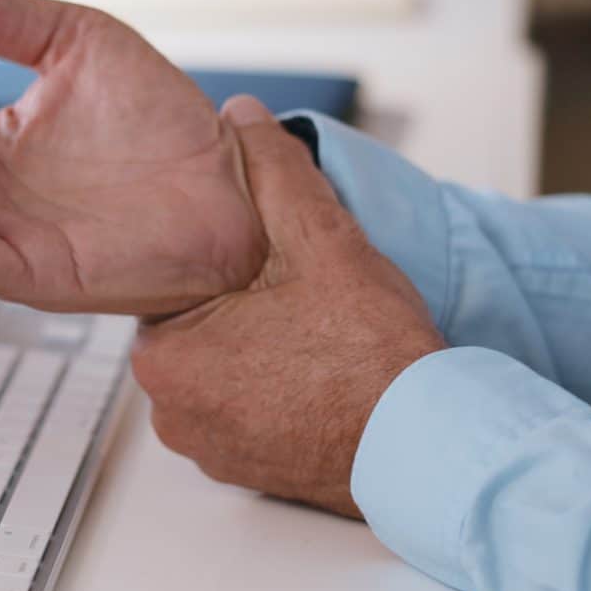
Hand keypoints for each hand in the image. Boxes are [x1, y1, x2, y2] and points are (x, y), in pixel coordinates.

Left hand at [131, 97, 445, 516]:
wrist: (427, 446)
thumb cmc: (369, 355)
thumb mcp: (320, 237)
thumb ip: (274, 168)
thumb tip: (242, 114)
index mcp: (163, 357)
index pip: (172, 282)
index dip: (226, 259)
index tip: (269, 257)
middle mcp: (172, 414)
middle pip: (197, 325)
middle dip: (243, 303)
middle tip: (302, 293)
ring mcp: (213, 452)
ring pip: (226, 369)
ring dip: (262, 348)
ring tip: (318, 332)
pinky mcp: (251, 476)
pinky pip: (252, 414)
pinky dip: (281, 393)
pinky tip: (324, 374)